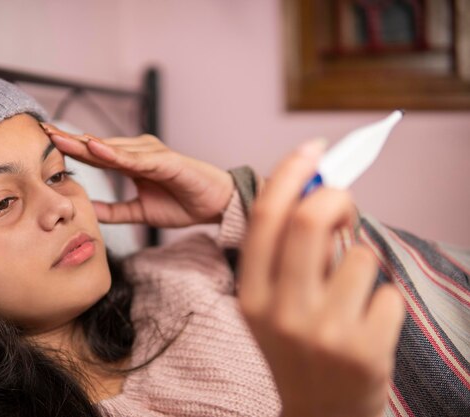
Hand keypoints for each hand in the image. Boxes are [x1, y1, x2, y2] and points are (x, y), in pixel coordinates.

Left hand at [40, 123, 233, 227]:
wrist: (214, 204)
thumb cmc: (181, 203)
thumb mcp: (140, 212)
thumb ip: (115, 211)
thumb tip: (90, 213)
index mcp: (131, 163)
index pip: (96, 155)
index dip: (72, 149)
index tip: (45, 145)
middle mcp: (139, 152)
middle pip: (99, 146)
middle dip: (71, 140)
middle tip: (42, 132)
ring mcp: (152, 153)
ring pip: (113, 148)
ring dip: (86, 143)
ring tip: (61, 138)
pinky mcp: (166, 160)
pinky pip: (136, 159)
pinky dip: (116, 154)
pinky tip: (96, 148)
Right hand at [237, 140, 404, 416]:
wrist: (318, 415)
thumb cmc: (296, 349)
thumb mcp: (271, 305)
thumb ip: (286, 254)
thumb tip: (320, 192)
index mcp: (251, 296)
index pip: (266, 218)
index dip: (290, 173)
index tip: (313, 148)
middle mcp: (281, 313)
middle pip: (311, 220)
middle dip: (336, 198)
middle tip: (344, 204)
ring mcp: (324, 333)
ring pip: (359, 255)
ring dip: (360, 264)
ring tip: (350, 295)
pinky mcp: (365, 351)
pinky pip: (388, 291)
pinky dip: (382, 300)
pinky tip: (366, 326)